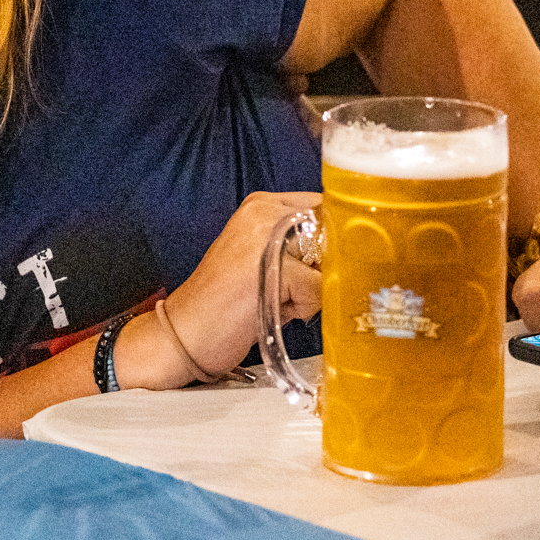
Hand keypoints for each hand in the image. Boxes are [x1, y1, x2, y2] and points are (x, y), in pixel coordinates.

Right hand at [127, 191, 321, 388]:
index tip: (323, 264)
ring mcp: (266, 238)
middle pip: (334, 235)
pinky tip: (273, 311)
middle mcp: (263, 213)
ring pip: (329, 263)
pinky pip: (320, 290)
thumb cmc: (226, 303)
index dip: (336, 240)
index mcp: (261, 205)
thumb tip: (355, 253)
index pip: (327, 207)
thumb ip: (300, 246)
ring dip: (315, 291)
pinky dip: (304, 309)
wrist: (183, 334)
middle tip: (292, 289)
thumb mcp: (263, 259)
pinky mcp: (274, 269)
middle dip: (326, 268)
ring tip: (277, 301)